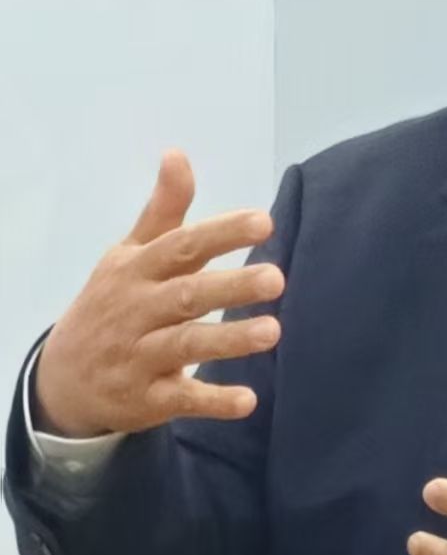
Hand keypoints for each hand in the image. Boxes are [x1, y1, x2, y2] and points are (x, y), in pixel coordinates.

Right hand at [33, 151, 284, 437]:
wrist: (61, 377)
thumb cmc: (114, 303)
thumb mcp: (131, 254)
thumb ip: (163, 210)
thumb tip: (178, 153)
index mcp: (138, 270)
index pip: (182, 246)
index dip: (221, 233)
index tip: (264, 221)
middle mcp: (138, 310)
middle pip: (187, 295)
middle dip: (231, 287)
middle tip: (277, 279)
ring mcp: (141, 355)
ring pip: (187, 345)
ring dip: (229, 339)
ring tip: (273, 332)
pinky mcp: (148, 397)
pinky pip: (182, 398)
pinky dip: (213, 401)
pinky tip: (247, 401)